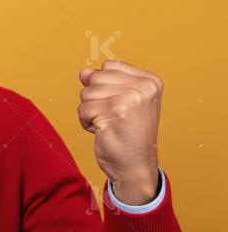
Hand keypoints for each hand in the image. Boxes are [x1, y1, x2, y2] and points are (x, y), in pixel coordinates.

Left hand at [78, 60, 161, 204]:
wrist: (135, 166)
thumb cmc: (128, 133)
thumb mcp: (121, 101)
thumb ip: (103, 83)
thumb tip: (84, 72)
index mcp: (150, 81)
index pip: (109, 66)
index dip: (105, 86)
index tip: (121, 105)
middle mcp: (143, 87)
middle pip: (95, 78)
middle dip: (96, 98)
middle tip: (114, 117)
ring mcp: (130, 99)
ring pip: (86, 93)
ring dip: (91, 111)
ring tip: (110, 124)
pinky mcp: (114, 113)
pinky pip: (82, 109)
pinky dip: (86, 122)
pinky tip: (103, 132)